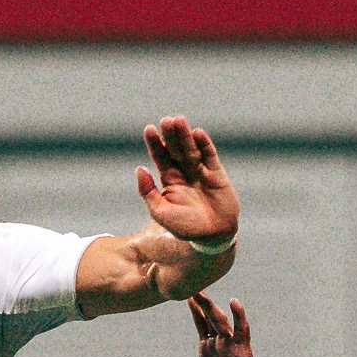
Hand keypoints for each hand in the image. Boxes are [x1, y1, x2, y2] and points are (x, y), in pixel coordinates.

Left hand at [137, 117, 238, 247]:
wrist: (212, 236)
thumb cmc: (184, 227)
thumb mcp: (160, 212)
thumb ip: (148, 191)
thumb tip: (139, 168)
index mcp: (169, 181)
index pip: (160, 157)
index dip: (155, 143)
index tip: (149, 129)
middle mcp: (184, 173)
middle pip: (175, 149)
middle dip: (170, 135)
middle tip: (166, 120)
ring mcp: (201, 172)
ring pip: (191, 149)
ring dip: (185, 135)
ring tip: (179, 120)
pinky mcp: (217, 174)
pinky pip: (210, 156)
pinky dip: (205, 144)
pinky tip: (197, 133)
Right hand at [190, 296, 261, 356]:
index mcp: (241, 351)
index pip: (241, 328)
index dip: (238, 315)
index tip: (233, 302)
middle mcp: (230, 343)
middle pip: (220, 321)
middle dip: (211, 308)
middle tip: (200, 293)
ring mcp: (218, 344)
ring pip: (210, 320)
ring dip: (203, 306)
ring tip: (193, 292)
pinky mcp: (207, 348)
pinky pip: (201, 328)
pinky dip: (197, 315)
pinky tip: (190, 302)